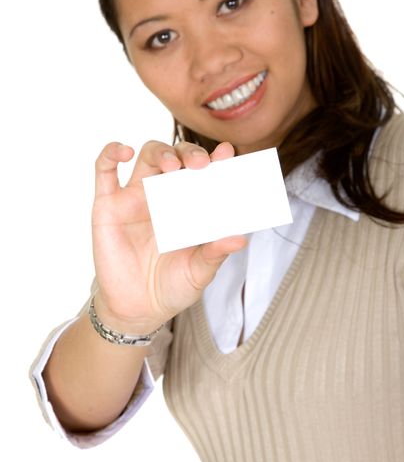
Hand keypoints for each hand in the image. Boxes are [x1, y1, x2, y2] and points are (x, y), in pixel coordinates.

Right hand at [91, 140, 246, 332]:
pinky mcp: (108, 205)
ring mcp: (135, 197)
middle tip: (201, 165)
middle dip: (189, 153)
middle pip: (176, 156)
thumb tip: (240, 238)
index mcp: (189, 204)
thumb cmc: (172, 286)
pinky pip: (104, 170)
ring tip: (173, 165)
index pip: (204, 172)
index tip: (226, 153)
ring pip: (146, 156)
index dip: (215, 158)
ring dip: (161, 152)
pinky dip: (111, 153)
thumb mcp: (199, 271)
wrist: (138, 310)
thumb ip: (216, 253)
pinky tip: (124, 151)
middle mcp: (164, 194)